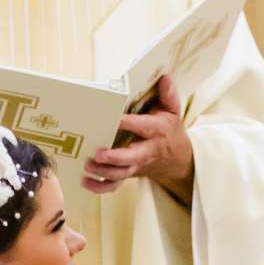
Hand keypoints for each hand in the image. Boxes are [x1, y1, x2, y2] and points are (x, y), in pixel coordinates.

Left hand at [82, 74, 193, 195]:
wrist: (178, 159)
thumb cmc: (170, 131)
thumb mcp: (173, 111)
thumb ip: (168, 95)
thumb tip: (164, 77)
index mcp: (156, 132)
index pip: (143, 127)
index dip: (129, 124)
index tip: (115, 120)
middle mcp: (146, 151)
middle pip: (131, 158)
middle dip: (115, 158)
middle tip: (98, 154)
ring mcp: (136, 165)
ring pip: (121, 174)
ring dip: (103, 172)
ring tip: (87, 165)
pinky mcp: (129, 174)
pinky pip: (115, 185)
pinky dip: (99, 187)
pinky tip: (85, 181)